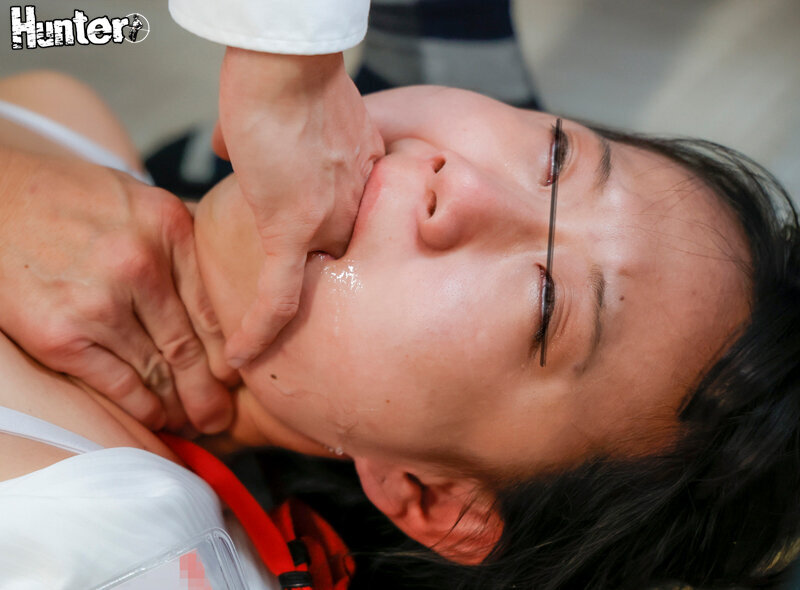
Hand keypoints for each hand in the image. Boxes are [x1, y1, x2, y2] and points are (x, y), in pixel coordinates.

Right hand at [0, 149, 236, 431]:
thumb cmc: (69, 199)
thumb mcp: (139, 199)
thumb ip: (182, 238)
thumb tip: (226, 279)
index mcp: (168, 229)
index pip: (212, 308)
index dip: (230, 351)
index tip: (236, 374)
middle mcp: (140, 266)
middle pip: (190, 346)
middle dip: (211, 390)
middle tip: (223, 415)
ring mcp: (99, 303)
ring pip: (158, 371)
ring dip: (180, 405)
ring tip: (196, 421)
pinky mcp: (60, 335)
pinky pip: (118, 384)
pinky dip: (142, 407)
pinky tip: (157, 417)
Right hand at [214, 48, 384, 367]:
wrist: (286, 62)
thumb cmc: (288, 75)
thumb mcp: (298, 113)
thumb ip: (275, 140)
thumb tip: (234, 146)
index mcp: (360, 180)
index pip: (349, 231)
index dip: (333, 253)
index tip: (321, 271)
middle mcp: (353, 207)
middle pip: (338, 262)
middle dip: (321, 287)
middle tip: (308, 323)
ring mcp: (327, 221)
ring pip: (312, 282)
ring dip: (287, 309)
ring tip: (260, 343)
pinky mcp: (292, 230)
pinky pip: (279, 295)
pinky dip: (259, 328)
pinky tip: (242, 357)